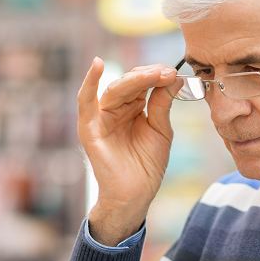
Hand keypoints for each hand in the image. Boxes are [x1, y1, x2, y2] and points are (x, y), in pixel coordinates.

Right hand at [78, 59, 178, 245]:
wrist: (135, 196)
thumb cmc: (146, 167)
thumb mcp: (160, 130)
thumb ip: (162, 104)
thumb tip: (172, 77)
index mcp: (131, 108)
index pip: (142, 83)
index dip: (157, 75)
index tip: (174, 73)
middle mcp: (114, 109)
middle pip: (130, 83)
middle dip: (149, 75)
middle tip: (167, 72)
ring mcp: (100, 118)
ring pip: (115, 89)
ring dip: (135, 79)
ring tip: (154, 74)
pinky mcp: (90, 128)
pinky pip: (85, 101)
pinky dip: (89, 82)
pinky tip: (98, 65)